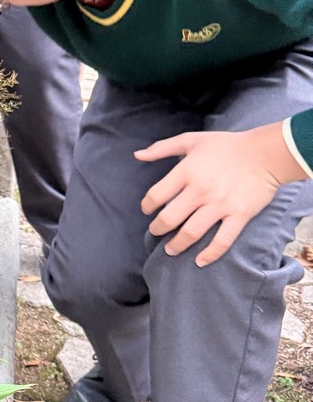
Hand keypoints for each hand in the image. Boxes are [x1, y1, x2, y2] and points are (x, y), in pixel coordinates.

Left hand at [137, 121, 305, 266]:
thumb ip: (162, 148)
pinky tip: (200, 262)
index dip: (147, 206)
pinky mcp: (239, 216)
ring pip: (192, 232)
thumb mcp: (191, 140)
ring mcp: (220, 205)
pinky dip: (210, 254)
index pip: (156, 196)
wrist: (264, 154)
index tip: (147, 210)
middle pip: (170, 218)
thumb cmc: (226, 145)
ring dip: (177, 245)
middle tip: (155, 232)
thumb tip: (137, 155)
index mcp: (186, 172)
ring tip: (171, 250)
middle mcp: (200, 191)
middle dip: (158, 229)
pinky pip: (222, 240)